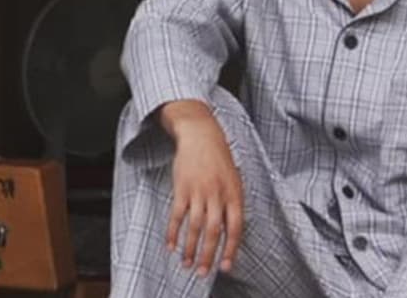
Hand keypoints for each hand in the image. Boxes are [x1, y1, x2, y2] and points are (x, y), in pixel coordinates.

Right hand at [159, 100, 244, 277]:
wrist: (201, 134)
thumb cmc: (219, 158)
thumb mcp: (234, 180)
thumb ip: (232, 204)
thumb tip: (230, 232)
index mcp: (234, 194)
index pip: (235, 228)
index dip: (230, 249)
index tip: (226, 266)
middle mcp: (217, 195)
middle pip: (214, 231)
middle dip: (209, 255)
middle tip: (203, 272)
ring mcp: (198, 191)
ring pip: (195, 226)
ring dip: (190, 248)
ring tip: (187, 263)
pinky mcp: (182, 188)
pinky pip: (177, 215)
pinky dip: (173, 232)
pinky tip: (171, 244)